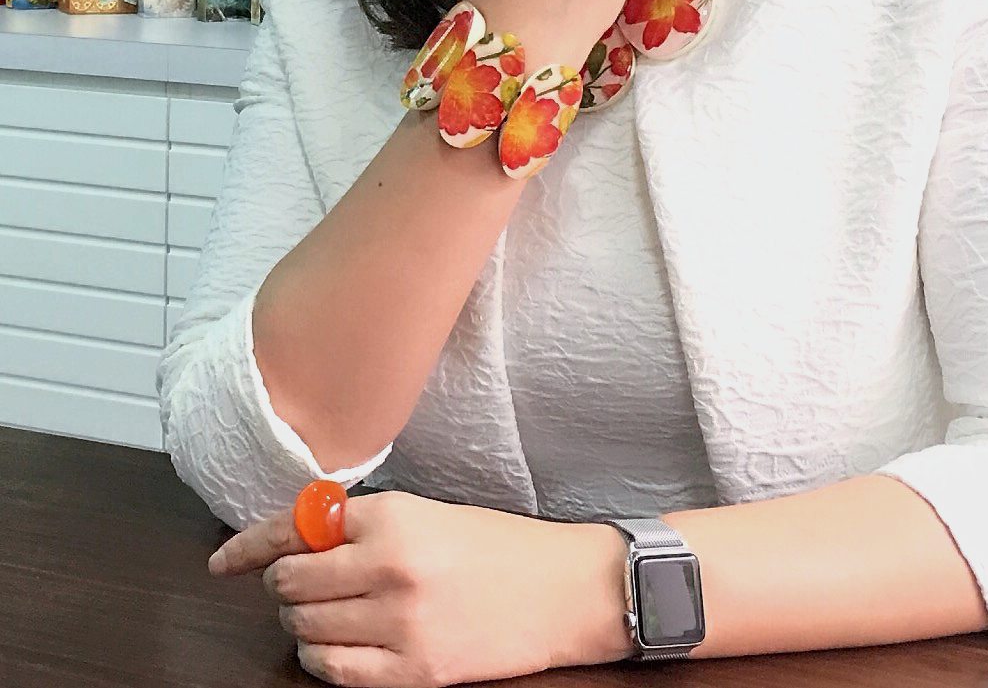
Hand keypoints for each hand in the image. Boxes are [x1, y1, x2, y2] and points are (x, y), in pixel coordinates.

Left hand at [206, 489, 596, 685]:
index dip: (250, 545)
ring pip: (304, 628)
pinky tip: (337, 644)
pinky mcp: (413, 672)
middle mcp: (390, 567)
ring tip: (330, 612)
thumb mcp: (431, 513)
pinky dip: (321, 658)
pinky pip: (333, 670)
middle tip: (303, 583)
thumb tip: (300, 542)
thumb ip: (366, 526)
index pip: (297, 528)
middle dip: (286, 584)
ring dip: (303, 622)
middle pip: (292, 583)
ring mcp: (400, 624)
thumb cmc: (500, 546)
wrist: (563, 590)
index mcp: (395, 516)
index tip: (225, 560)